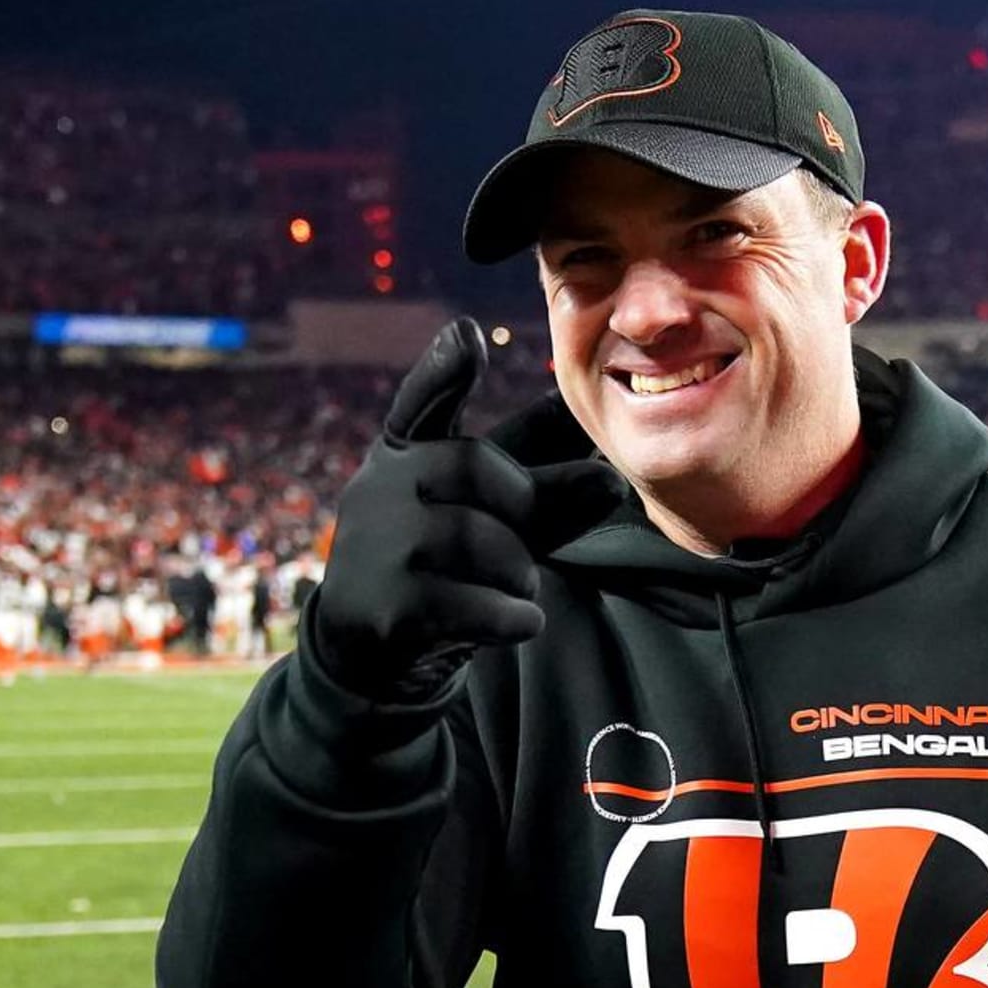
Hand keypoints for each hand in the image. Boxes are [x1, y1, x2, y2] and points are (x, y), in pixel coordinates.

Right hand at [309, 316, 613, 701]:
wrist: (375, 652)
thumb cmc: (448, 565)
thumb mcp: (497, 517)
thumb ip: (549, 489)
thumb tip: (613, 478)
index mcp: (404, 452)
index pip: (422, 401)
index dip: (444, 369)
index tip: (469, 335)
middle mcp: (378, 487)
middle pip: (475, 468)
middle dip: (520, 508)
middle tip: (522, 548)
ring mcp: (374, 547)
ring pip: (483, 542)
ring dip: (520, 575)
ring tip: (510, 589)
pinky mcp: (388, 608)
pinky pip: (479, 604)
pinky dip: (515, 618)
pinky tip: (518, 622)